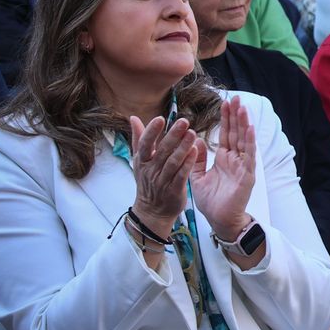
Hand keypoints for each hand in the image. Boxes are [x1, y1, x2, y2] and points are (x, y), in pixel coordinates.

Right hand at [128, 113, 200, 233]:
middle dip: (173, 135)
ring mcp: (162, 181)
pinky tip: (195, 152)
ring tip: (193, 133)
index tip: (161, 118)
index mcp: (142, 161)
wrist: (152, 211)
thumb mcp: (139, 161)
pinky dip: (187, 163)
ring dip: (183, 147)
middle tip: (184, 121)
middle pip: (162, 151)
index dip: (151, 131)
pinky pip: (181, 175)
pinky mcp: (174, 190)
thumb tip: (133, 117)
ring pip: (172, 162)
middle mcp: (151, 170)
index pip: (144, 144)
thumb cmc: (147, 181)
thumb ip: (138, 138)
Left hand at [189, 96, 256, 241]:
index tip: (225, 103)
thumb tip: (196, 140)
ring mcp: (243, 166)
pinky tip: (249, 129)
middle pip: (236, 133)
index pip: (226, 134)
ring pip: (244, 140)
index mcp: (224, 159)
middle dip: (236, 116)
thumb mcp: (197, 177)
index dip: (226, 119)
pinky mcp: (247, 175)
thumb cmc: (211, 201)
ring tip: (243, 108)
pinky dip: (249, 142)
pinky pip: (249, 156)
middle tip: (236, 97)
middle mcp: (236, 160)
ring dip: (244, 124)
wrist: (219, 220)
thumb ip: (196, 159)